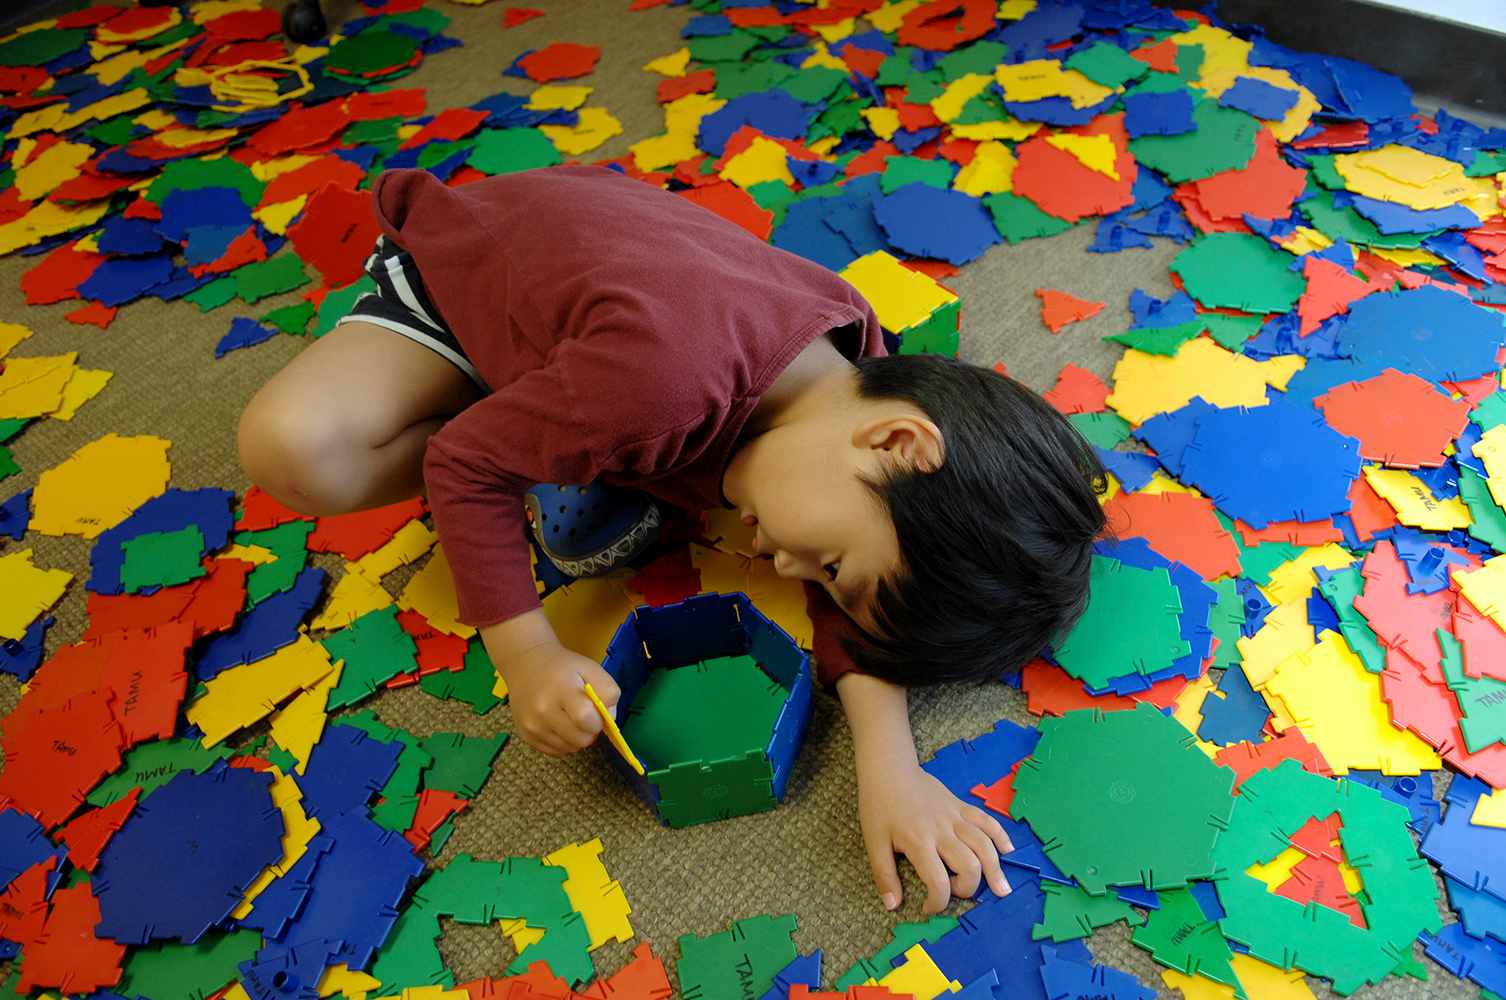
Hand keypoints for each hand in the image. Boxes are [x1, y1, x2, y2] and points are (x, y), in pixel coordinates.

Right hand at [482, 611, 621, 756]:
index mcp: (560, 689)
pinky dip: (564, 741)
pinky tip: (558, 723)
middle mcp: (542, 711)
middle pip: (581, 739)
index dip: (598, 719)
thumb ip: (608, 691)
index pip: (586, 719)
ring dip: (577, 737)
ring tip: (569, 716)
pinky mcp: (527, 737)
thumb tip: (610, 718)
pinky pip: (558, 751)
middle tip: (584, 713)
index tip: (595, 710)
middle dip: (589, 730)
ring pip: (571, 748)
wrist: (525, 664)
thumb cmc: (561, 667)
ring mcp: (532, 726)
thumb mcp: (590, 667)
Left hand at [857, 761, 1013, 914]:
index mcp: (918, 842)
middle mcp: (941, 830)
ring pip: (984, 844)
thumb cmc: (879, 805)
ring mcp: (954, 816)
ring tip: (1002, 889)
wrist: (888, 768)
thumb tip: (893, 905)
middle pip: (969, 865)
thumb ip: (884, 876)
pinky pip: (987, 820)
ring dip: (995, 869)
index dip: (938, 902)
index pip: (938, 882)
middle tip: (956, 891)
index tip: (929, 907)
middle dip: (968, 888)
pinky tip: (1008, 850)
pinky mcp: (961, 805)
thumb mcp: (873, 842)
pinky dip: (1000, 836)